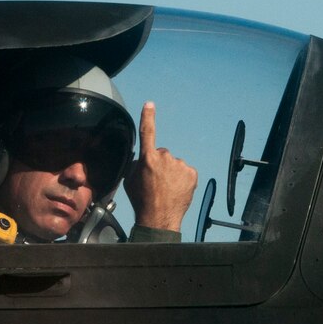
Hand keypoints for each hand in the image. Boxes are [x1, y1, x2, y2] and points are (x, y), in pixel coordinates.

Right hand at [124, 102, 197, 231]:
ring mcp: (180, 165)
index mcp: (148, 158)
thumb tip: (141, 159)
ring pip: (174, 165)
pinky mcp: (191, 173)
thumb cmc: (142, 201)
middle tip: (157, 182)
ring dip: (172, 173)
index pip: (148, 132)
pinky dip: (182, 179)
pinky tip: (176, 190)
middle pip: (162, 155)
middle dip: (160, 165)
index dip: (148, 117)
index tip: (150, 105)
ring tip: (167, 189)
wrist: (159, 218)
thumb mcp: (130, 181)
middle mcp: (165, 158)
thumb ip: (136, 165)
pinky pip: (185, 172)